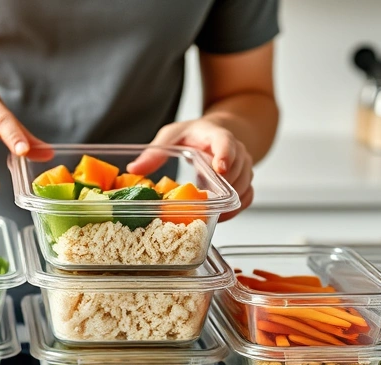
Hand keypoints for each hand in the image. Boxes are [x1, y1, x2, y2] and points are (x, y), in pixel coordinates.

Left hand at [127, 117, 252, 220]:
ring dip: (228, 201)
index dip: (225, 156)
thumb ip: (156, 152)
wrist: (218, 133)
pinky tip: (220, 216)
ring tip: (208, 214)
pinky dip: (236, 209)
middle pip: (238, 169)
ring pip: (244, 185)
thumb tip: (133, 169)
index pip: (226, 143)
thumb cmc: (194, 134)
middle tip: (206, 202)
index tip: (220, 169)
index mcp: (217, 135)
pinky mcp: (245, 180)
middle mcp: (236, 150)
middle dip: (224, 187)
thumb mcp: (172, 135)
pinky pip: (247, 197)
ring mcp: (243, 166)